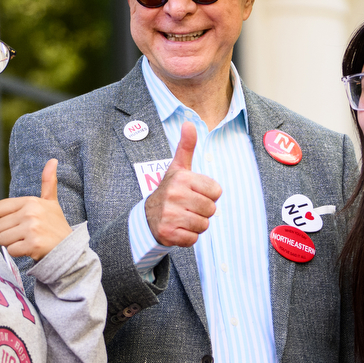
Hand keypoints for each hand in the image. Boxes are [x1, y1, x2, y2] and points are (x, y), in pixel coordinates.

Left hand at [0, 158, 72, 260]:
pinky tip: (30, 249)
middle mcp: (30, 213)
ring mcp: (32, 229)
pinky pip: (11, 251)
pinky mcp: (33, 245)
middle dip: (8, 233)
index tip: (19, 222)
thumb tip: (53, 160)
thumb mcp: (51, 202)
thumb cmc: (56, 225)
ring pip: (2, 239)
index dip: (5, 218)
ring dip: (12, 244)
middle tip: (24, 234)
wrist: (70, 249)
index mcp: (31, 201)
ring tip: (27, 241)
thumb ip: (48, 182)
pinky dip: (18, 253)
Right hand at [144, 124, 221, 246]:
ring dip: (196, 224)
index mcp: (182, 178)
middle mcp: (174, 195)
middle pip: (211, 209)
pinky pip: (193, 239)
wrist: (147, 216)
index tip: (194, 193)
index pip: (216, 192)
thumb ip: (186, 147)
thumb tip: (189, 123)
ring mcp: (170, 215)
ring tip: (183, 217)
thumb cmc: (170, 190)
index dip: (208, 195)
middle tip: (188, 207)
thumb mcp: (177, 168)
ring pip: (204, 225)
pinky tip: (178, 229)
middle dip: (203, 211)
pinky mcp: (167, 233)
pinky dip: (188, 237)